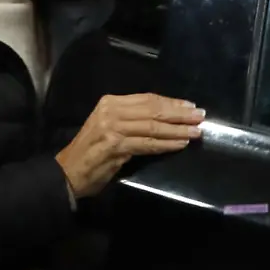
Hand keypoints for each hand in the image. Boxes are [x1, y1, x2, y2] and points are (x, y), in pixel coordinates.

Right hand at [56, 93, 203, 197]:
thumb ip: (131, 118)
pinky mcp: (117, 146)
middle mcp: (111, 111)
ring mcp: (113, 128)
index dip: (171, 102)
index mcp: (110, 102)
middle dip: (179, 114)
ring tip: (196, 132)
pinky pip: (148, 144)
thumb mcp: (108, 125)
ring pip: (153, 127)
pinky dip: (166, 144)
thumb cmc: (91, 150)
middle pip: (153, 110)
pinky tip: (180, 144)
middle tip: (200, 116)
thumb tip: (164, 116)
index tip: (190, 106)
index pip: (147, 99)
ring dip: (178, 130)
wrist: (69, 171)